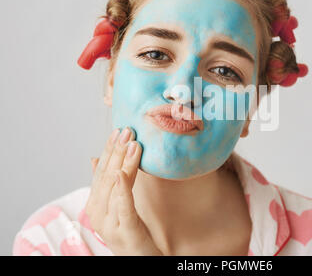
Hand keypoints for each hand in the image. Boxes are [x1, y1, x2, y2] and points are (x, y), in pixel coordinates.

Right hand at [85, 127, 161, 255]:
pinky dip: (122, 188)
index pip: (100, 172)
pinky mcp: (125, 230)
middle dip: (117, 152)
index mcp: (94, 204)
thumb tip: (94, 159)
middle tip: (127, 131)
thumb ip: (106, 184)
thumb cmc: (129, 230)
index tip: (117, 131)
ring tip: (133, 144)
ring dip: (123, 163)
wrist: (139, 259)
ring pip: (114, 187)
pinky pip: (123, 206)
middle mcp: (97, 213)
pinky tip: (123, 172)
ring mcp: (109, 223)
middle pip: (106, 176)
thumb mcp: (116, 205)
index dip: (108, 151)